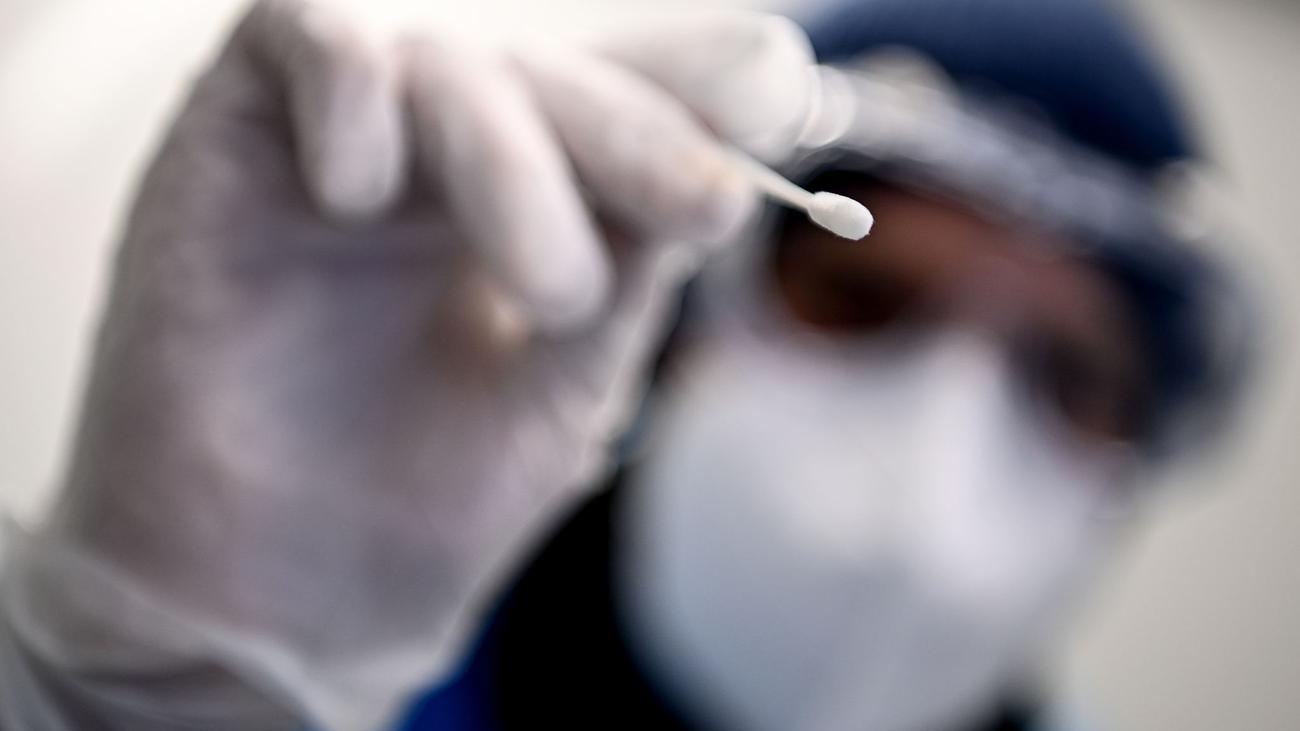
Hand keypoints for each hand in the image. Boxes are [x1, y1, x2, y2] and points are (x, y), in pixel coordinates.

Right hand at [2, 2, 813, 728]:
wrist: (284, 604)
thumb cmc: (430, 502)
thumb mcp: (574, 377)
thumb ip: (634, 260)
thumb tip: (717, 170)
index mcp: (528, 202)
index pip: (621, 92)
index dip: (697, 89)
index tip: (759, 137)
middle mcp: (439, 159)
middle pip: (552, 72)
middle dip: (638, 135)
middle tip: (704, 213)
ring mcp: (341, 143)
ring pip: (445, 60)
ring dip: (513, 158)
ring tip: (551, 293)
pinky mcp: (229, 139)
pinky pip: (301, 34)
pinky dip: (354, 93)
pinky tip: (360, 203)